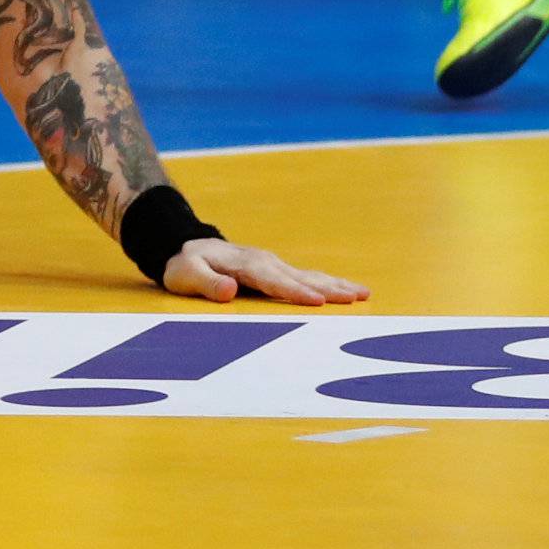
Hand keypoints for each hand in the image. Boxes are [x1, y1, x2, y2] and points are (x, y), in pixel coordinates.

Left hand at [163, 238, 369, 307]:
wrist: (187, 247)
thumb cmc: (185, 266)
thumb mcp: (186, 275)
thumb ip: (206, 284)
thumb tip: (231, 290)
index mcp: (246, 264)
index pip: (274, 281)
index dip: (295, 291)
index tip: (318, 301)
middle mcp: (265, 261)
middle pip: (301, 277)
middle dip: (329, 288)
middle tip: (358, 296)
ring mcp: (273, 264)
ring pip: (309, 275)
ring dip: (336, 284)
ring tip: (363, 292)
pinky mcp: (276, 270)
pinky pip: (305, 277)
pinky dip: (327, 283)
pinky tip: (345, 291)